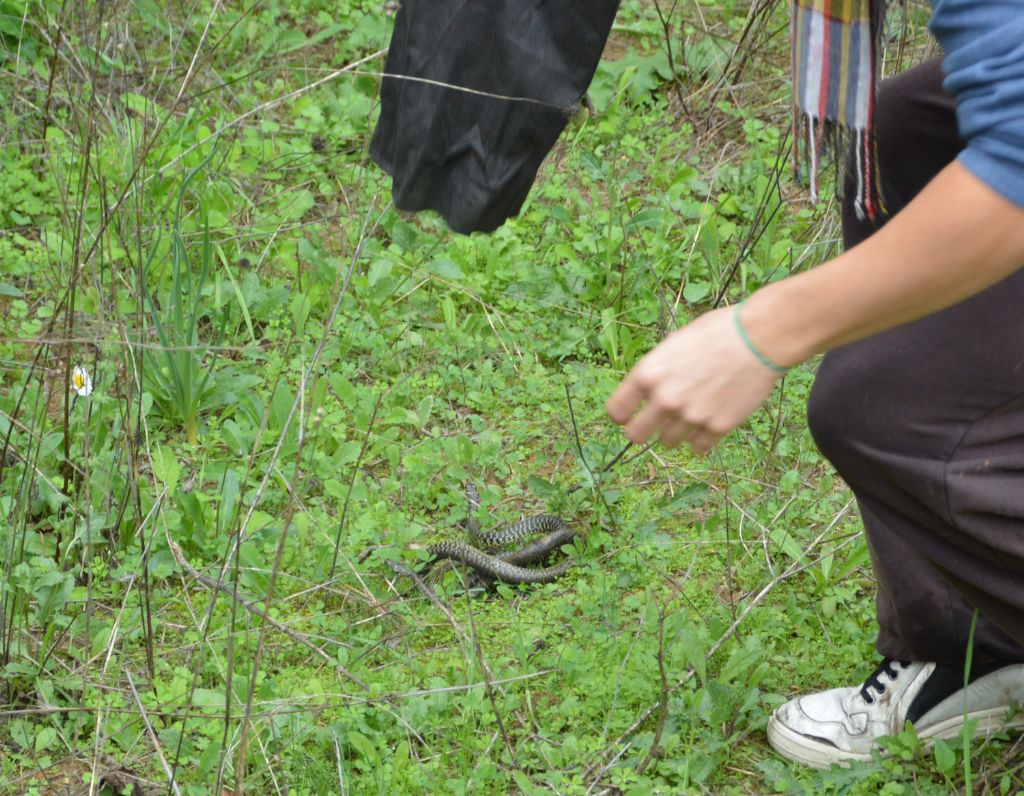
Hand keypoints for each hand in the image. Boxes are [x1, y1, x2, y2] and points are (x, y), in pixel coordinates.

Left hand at [606, 306, 785, 451]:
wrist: (759, 339)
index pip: (616, 411)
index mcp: (648, 375)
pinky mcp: (717, 427)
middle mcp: (665, 399)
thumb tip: (647, 392)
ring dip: (674, 432)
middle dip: (641, 431)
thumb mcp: (673, 344)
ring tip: (690, 413)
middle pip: (636, 436)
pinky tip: (707, 421)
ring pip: (667, 442)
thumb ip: (656, 372)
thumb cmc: (717, 332)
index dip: (621, 415)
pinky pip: (697, 447)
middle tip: (653, 424)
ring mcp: (690, 416)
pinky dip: (700, 439)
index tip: (628, 416)